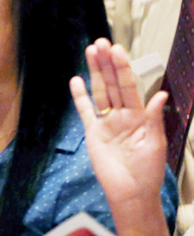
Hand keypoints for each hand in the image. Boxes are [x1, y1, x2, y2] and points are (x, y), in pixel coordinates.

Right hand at [70, 38, 167, 208]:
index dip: (123, 68)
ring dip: (95, 72)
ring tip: (90, 52)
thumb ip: (154, 119)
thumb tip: (160, 95)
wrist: (130, 192)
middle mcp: (123, 115)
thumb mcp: (155, 144)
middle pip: (112, 84)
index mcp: (140, 116)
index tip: (118, 50)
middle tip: (101, 43)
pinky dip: (80, 97)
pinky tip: (76, 81)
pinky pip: (85, 111)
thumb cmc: (148, 171)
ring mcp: (107, 122)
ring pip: (99, 92)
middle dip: (107, 63)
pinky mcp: (93, 132)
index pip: (129, 86)